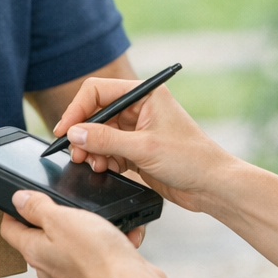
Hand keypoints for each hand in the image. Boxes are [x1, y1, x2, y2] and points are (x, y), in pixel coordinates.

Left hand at [0, 191, 188, 277]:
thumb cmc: (96, 255)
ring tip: (102, 220)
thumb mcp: (61, 219)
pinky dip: (106, 242)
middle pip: (39, 236)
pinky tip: (119, 236)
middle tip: (68, 204)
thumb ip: (37, 208)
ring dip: (86, 228)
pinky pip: (95, 254)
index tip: (22, 197)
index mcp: (34, 251)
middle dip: (53, 217)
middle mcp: (48, 267)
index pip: (9, 229)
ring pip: (71, 243)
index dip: (12, 210)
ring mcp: (70, 275)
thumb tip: (18, 199)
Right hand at [53, 76, 237, 212]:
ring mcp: (138, 129)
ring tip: (95, 165)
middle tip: (76, 154)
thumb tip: (74, 133)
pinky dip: (103, 159)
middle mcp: (140, 107)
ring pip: (100, 134)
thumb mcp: (144, 148)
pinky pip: (109, 149)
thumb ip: (106, 140)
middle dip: (84, 135)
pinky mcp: (137, 149)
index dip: (77, 109)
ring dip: (93, 150)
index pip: (98, 91)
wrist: (212, 186)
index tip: (65, 131)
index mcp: (145, 94)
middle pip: (96, 114)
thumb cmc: (191, 159)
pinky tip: (108, 169)